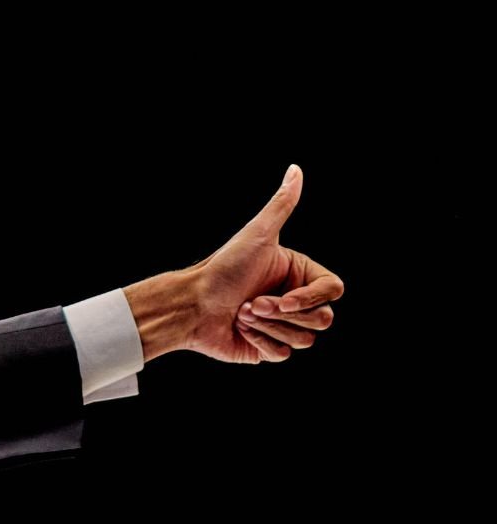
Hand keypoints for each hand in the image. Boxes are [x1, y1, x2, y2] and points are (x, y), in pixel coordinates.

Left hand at [188, 164, 344, 363]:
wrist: (191, 305)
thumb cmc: (223, 269)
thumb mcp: (258, 235)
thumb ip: (281, 204)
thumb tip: (295, 169)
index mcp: (298, 275)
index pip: (332, 291)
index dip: (310, 299)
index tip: (283, 298)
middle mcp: (293, 301)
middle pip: (323, 320)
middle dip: (284, 314)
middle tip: (252, 303)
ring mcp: (282, 327)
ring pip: (306, 339)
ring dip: (269, 326)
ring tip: (242, 312)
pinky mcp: (268, 349)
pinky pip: (284, 354)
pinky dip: (260, 342)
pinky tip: (239, 329)